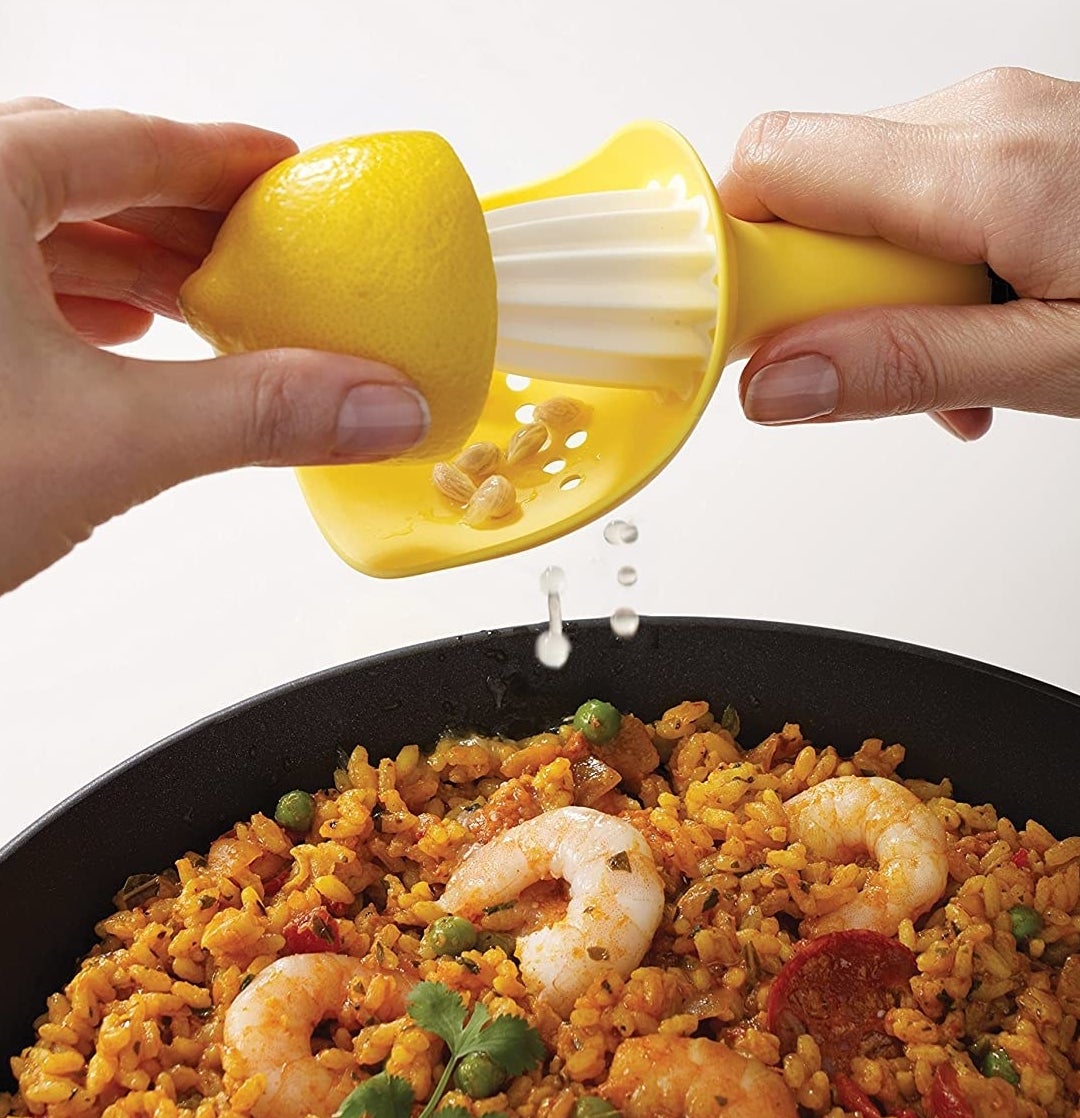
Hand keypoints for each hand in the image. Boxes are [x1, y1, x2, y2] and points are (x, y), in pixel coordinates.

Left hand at [0, 100, 427, 593]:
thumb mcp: (106, 438)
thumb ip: (259, 413)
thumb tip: (380, 403)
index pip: (135, 139)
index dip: (229, 159)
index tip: (289, 171)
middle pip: (84, 175)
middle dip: (184, 216)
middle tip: (263, 249)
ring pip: (34, 228)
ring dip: (130, 262)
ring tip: (203, 298)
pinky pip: (0, 279)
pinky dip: (69, 301)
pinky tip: (109, 335)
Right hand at [718, 67, 1079, 440]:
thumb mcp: (1058, 359)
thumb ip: (909, 368)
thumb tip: (776, 381)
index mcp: (982, 162)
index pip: (774, 170)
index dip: (739, 258)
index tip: (754, 340)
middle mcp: (979, 117)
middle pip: (806, 191)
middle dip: (813, 295)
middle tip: (869, 367)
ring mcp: (994, 121)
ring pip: (852, 204)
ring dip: (868, 295)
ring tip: (946, 364)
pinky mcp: (1005, 139)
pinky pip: (905, 199)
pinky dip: (912, 271)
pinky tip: (967, 324)